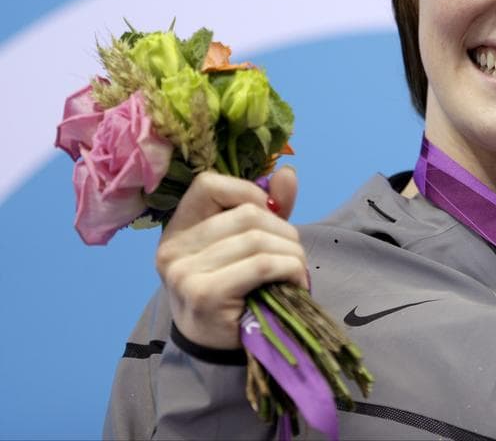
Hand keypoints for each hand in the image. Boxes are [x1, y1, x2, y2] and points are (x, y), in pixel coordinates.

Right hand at [155, 166, 305, 349]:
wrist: (221, 348)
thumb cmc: (236, 290)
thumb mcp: (248, 244)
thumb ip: (268, 208)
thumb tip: (287, 173)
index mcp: (178, 228)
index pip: (208, 184)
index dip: (248, 192)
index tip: (269, 215)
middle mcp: (172, 249)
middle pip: (245, 214)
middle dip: (284, 232)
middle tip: (294, 255)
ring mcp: (184, 273)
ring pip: (257, 239)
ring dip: (292, 254)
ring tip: (296, 271)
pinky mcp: (204, 295)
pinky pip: (261, 265)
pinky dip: (289, 269)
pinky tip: (295, 282)